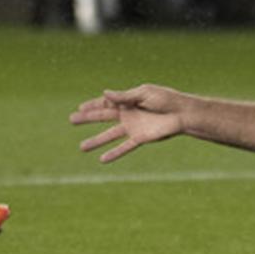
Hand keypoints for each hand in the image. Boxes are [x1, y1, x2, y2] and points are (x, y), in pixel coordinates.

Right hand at [69, 85, 188, 162]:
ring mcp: (134, 127)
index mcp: (129, 100)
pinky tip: (102, 160)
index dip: (93, 105)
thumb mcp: (144, 93)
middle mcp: (129, 114)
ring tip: (82, 147)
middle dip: (87, 118)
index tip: (79, 107)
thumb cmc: (167, 99)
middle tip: (71, 120)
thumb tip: (105, 93)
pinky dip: (114, 153)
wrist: (183, 114)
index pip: (107, 102)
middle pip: (104, 117)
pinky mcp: (141, 138)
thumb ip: (124, 96)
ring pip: (110, 135)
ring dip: (96, 141)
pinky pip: (124, 147)